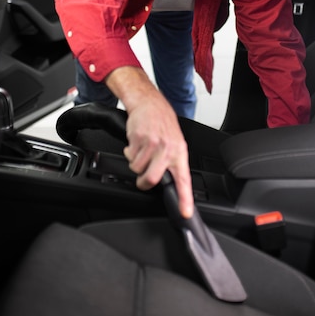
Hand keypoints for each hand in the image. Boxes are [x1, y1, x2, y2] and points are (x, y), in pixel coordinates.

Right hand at [106, 66, 193, 217]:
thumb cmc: (162, 123)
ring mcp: (152, 144)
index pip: (184, 180)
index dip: (185, 199)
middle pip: (152, 179)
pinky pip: (130, 156)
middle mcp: (167, 149)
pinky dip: (130, 152)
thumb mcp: (174, 141)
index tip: (185, 212)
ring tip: (142, 150)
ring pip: (137, 168)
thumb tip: (170, 181)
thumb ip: (171, 161)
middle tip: (143, 178)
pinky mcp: (139, 139)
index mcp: (179, 152)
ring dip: (136, 162)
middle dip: (144, 182)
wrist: (149, 103)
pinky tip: (137, 142)